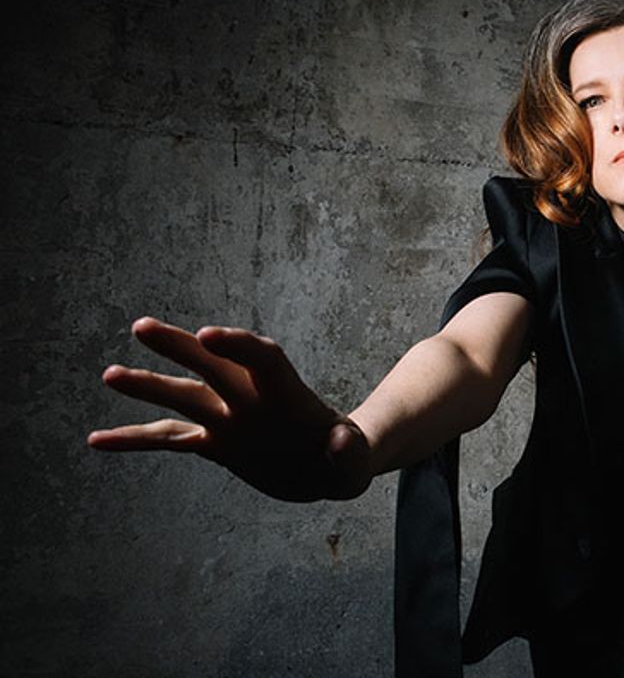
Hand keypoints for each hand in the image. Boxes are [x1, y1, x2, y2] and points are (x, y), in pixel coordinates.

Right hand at [88, 317, 372, 500]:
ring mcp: (229, 419)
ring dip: (148, 387)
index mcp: (288, 394)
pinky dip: (134, 440)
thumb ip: (350, 452)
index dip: (238, 346)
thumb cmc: (349, 458)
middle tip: (142, 327)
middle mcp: (252, 399)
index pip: (262, 359)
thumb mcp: (357, 460)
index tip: (207, 334)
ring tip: (110, 375)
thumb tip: (339, 442)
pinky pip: (169, 440)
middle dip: (180, 348)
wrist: (331, 467)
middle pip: (213, 366)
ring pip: (183, 397)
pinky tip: (97, 440)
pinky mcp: (215, 444)